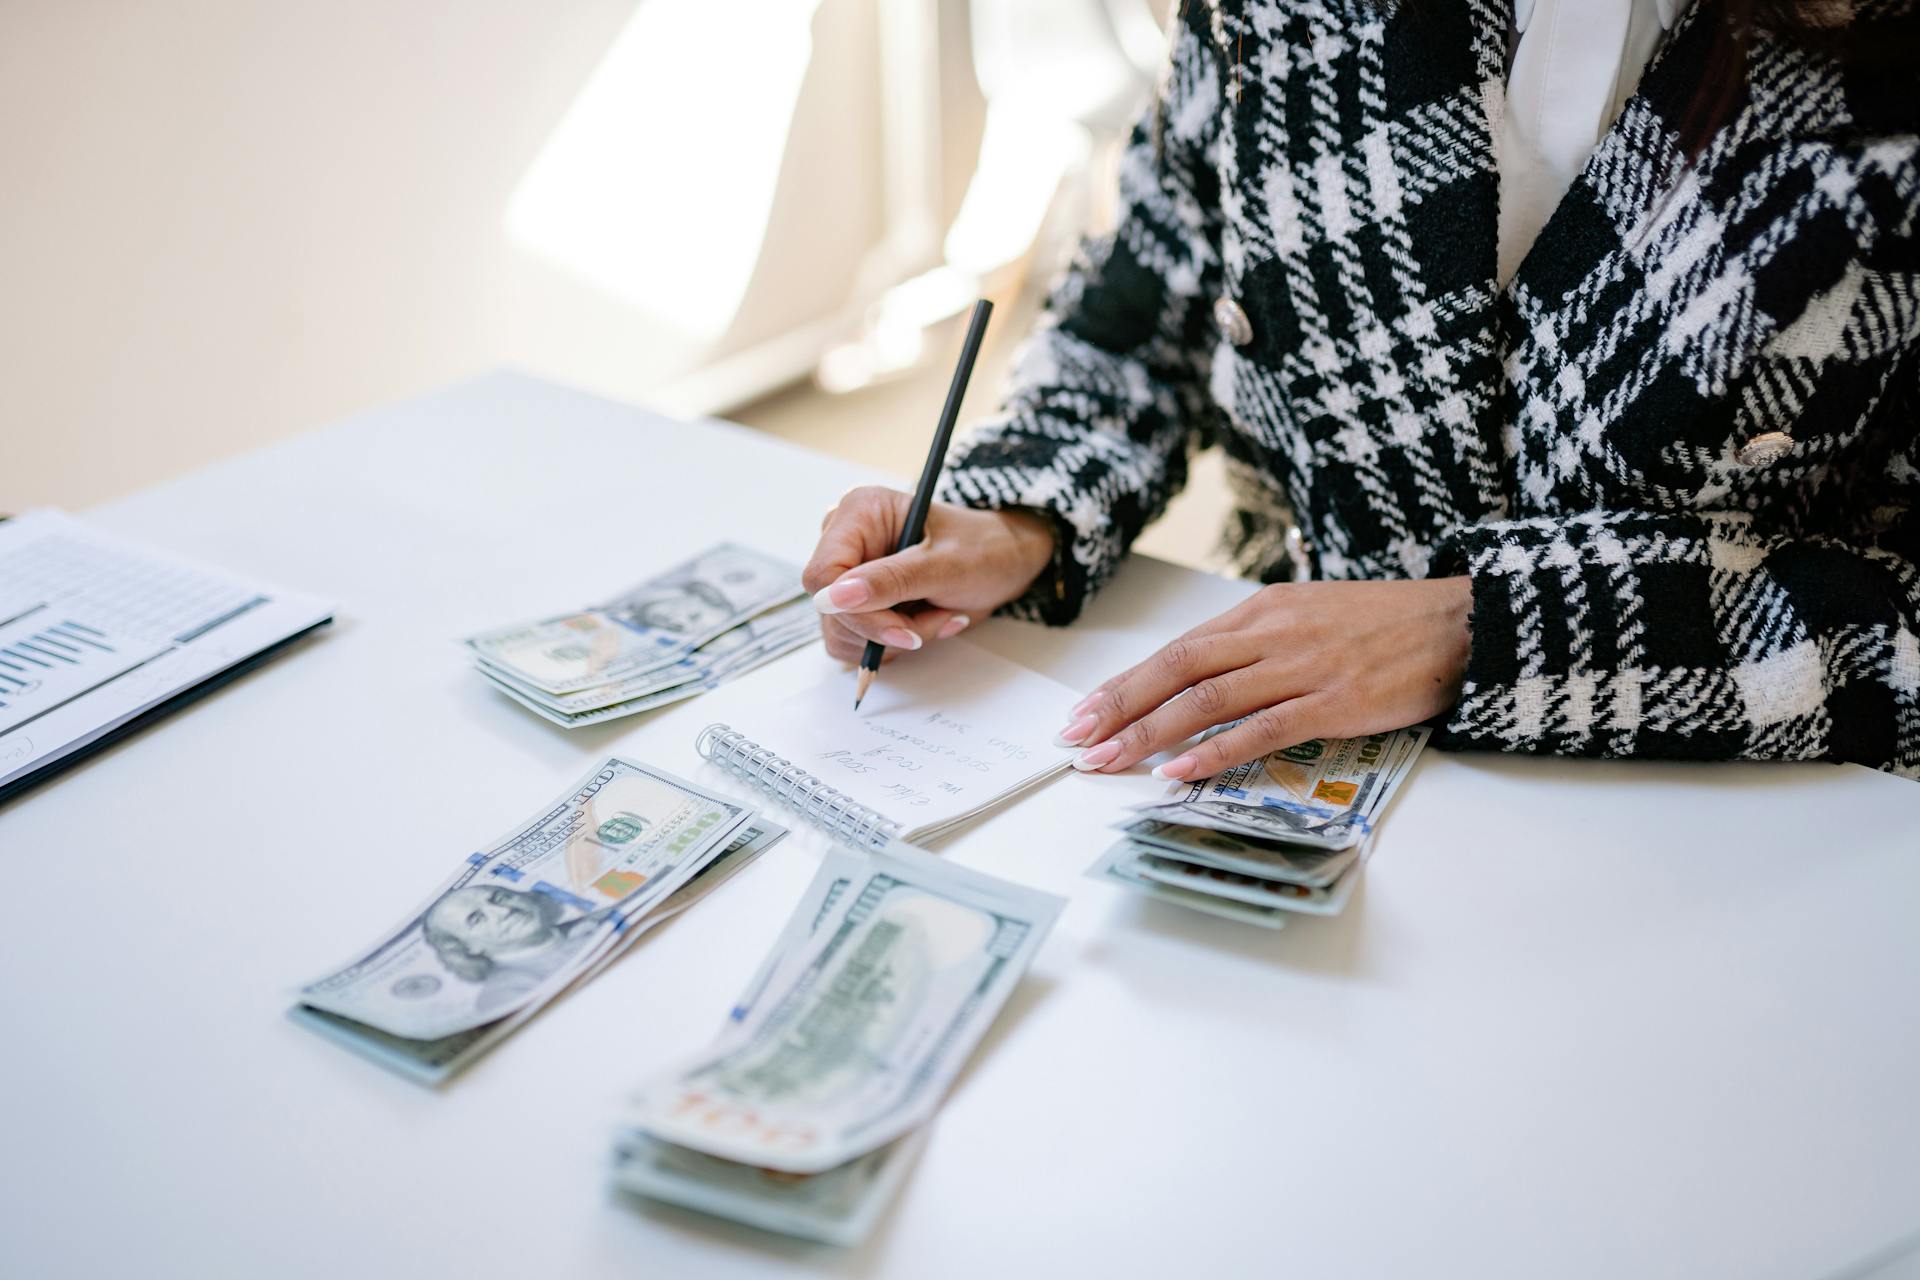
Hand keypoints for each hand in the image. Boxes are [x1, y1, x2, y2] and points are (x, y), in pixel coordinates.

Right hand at [803, 487, 1054, 663]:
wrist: (1005, 561)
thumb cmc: (984, 549)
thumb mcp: (944, 566)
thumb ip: (890, 581)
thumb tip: (835, 597)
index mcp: (860, 512)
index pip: (823, 575)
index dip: (854, 611)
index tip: (903, 630)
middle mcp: (845, 540)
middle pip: (830, 609)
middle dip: (886, 626)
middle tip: (936, 618)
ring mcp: (849, 573)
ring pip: (842, 631)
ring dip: (893, 638)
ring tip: (937, 616)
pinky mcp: (857, 601)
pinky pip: (853, 641)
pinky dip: (891, 645)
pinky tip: (924, 622)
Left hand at [1058, 577, 1471, 778]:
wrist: (1460, 621)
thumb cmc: (1386, 625)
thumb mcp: (1310, 615)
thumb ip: (1258, 642)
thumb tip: (1205, 677)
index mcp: (1262, 610)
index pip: (1177, 649)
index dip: (1126, 682)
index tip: (1086, 711)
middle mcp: (1272, 633)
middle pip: (1178, 669)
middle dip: (1120, 706)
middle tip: (1077, 740)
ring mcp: (1302, 667)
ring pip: (1207, 699)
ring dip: (1150, 733)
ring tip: (1109, 761)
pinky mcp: (1333, 701)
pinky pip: (1261, 730)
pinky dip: (1214, 752)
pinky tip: (1178, 772)